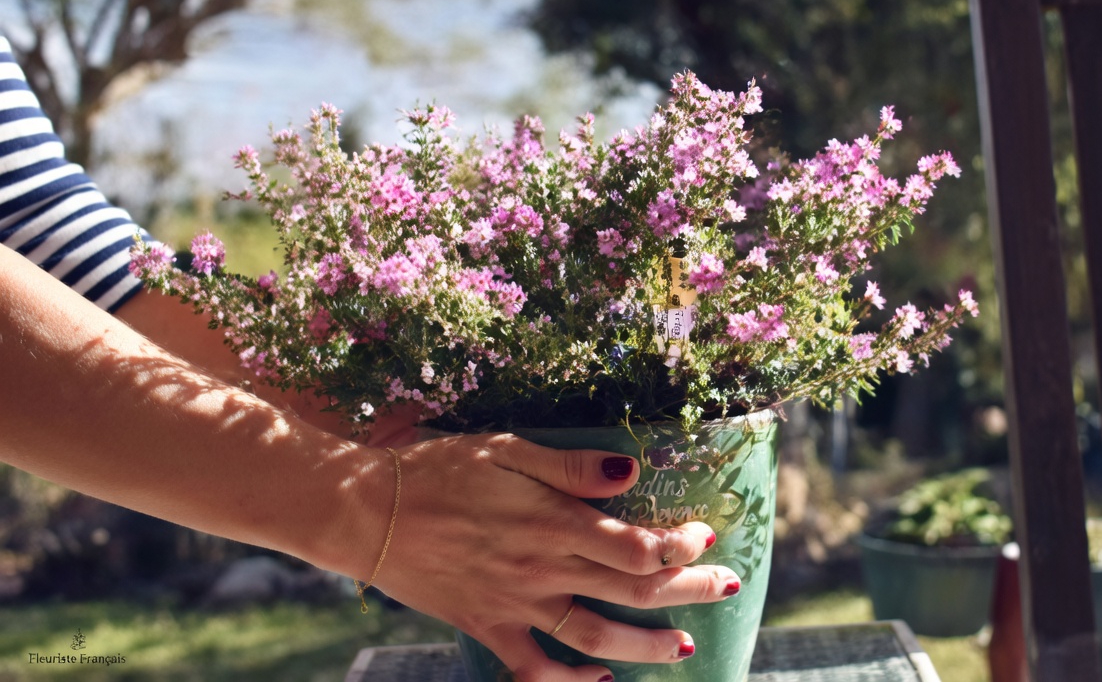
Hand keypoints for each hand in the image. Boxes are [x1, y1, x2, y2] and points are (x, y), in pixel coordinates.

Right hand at [347, 434, 738, 681]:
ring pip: (594, 636)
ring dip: (645, 645)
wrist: (366, 511)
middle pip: (631, 590)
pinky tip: (597, 681)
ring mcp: (514, 603)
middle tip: (728, 587)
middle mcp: (541, 569)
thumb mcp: (506, 449)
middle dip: (688, 591)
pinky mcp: (485, 625)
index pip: (636, 545)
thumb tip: (631, 472)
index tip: (706, 535)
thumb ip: (570, 465)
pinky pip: (532, 667)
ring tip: (685, 649)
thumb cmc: (437, 469)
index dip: (680, 545)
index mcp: (552, 522)